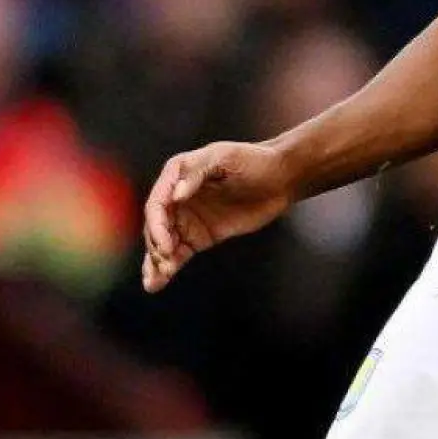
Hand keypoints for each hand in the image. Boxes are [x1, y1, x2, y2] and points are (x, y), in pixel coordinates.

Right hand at [141, 142, 295, 292]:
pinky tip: (157, 282)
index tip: (165, 245)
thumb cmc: (254, 160)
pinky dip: (168, 268)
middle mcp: (177, 197)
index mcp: (177, 174)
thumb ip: (198, 173)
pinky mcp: (200, 236)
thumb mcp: (225, 156)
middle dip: (156, 246)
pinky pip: (178, 253)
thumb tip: (176, 195)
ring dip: (156, 261)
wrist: (282, 178)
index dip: (157, 225)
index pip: (158, 203)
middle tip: (166, 262)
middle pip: (156, 226)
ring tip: (155, 280)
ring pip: (163, 242)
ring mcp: (188, 218)